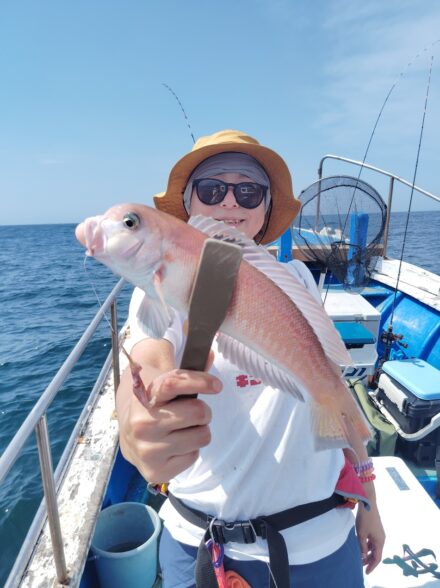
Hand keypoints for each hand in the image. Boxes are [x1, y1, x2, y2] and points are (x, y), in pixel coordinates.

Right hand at [117, 354, 221, 483]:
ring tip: (182, 429)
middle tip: (193, 411)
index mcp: (144, 397)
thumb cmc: (153, 405)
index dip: (201, 381)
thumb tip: (210, 354)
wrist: (128, 434)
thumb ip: (186, 370)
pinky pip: (194, 456)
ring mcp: (148, 450)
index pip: (175, 383)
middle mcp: (143, 424)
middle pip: (198, 412)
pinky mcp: (156, 471)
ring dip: (198, 430)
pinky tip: (175, 445)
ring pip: (202, 436)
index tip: (217, 385)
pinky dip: (190, 450)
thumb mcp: (162, 383)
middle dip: (202, 410)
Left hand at [355, 502, 384, 573]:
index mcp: (380, 541)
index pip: (377, 558)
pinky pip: (372, 541)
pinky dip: (367, 546)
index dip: (372, 566)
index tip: (366, 572)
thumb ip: (362, 546)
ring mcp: (379, 533)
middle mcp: (382, 539)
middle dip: (369, 560)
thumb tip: (363, 556)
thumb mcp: (361, 534)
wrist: (368, 504)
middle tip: (360, 565)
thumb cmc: (365, 519)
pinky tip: (361, 546)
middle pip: (376, 553)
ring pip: (374, 547)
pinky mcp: (376, 529)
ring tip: (359, 557)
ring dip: (367, 553)